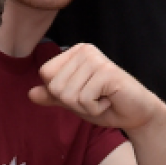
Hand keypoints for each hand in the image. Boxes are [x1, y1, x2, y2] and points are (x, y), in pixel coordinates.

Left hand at [31, 43, 164, 132]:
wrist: (135, 114)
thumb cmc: (106, 105)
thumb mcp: (74, 102)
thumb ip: (53, 96)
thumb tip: (30, 94)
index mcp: (74, 52)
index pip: (46, 74)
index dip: (60, 93)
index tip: (82, 93)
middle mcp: (84, 50)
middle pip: (55, 86)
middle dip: (73, 102)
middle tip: (95, 97)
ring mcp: (96, 59)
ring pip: (68, 95)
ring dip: (86, 106)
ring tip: (102, 99)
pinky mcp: (107, 72)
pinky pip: (84, 99)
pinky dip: (96, 108)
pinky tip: (109, 100)